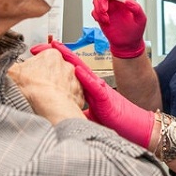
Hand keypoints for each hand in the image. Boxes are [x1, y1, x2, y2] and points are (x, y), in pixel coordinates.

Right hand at [8, 47, 84, 124]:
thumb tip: (4, 66)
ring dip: (56, 89)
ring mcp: (75, 80)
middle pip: (54, 69)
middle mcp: (66, 64)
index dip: (35, 66)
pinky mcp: (80, 94)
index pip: (43, 56)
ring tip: (45, 98)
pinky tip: (54, 105)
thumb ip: (8, 65)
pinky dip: (65, 100)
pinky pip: (72, 95)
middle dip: (47, 77)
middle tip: (36, 87)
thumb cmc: (34, 89)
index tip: (30, 74)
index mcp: (51, 55)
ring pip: (64, 82)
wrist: (51, 108)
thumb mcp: (12, 73)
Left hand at [34, 40, 155, 148]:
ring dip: (68, 58)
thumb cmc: (117, 123)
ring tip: (55, 47)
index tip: (38, 55)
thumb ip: (78, 112)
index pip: (68, 72)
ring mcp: (100, 91)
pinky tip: (76, 69)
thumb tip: (61, 114)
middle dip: (56, 54)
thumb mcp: (91, 117)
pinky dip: (85, 77)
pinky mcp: (106, 100)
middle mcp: (94, 85)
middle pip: (73, 65)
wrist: (138, 128)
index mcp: (89, 89)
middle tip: (38, 46)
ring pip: (82, 70)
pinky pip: (95, 87)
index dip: (54, 63)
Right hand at [90, 0, 145, 58]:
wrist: (128, 43)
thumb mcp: (141, 19)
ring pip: (96, 0)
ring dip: (98, 9)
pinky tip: (105, 22)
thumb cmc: (135, 30)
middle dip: (101, 0)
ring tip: (106, 19)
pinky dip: (97, 16)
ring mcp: (107, 9)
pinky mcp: (101, 17)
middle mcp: (115, 2)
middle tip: (105, 10)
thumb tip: (128, 1)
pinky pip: (94, 12)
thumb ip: (136, 8)